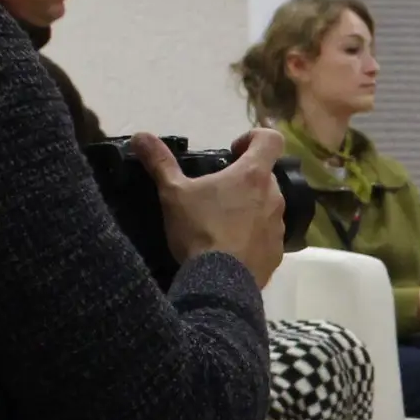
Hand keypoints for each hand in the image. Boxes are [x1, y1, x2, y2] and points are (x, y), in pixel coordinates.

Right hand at [139, 129, 282, 286]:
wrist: (219, 284)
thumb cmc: (199, 230)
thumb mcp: (173, 193)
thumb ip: (160, 162)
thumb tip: (140, 135)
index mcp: (253, 175)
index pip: (271, 139)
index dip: (254, 138)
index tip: (233, 151)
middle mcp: (274, 196)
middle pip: (266, 175)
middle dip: (245, 178)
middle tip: (218, 191)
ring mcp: (279, 226)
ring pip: (268, 206)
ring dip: (250, 207)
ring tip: (222, 222)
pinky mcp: (278, 252)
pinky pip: (268, 235)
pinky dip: (253, 235)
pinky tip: (231, 247)